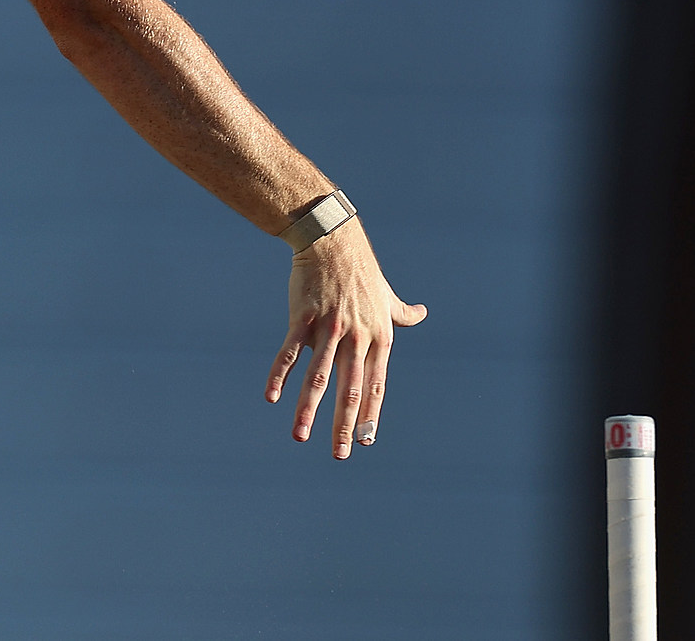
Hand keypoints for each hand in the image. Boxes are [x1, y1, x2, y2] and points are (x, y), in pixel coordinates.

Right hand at [265, 223, 426, 457]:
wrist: (333, 240)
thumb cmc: (361, 270)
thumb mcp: (386, 294)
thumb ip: (402, 312)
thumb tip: (422, 312)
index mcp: (378, 337)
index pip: (376, 385)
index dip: (370, 414)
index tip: (366, 441)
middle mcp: (356, 337)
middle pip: (349, 389)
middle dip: (343, 425)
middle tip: (340, 454)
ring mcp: (329, 328)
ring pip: (318, 377)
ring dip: (308, 409)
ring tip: (300, 436)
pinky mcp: (303, 317)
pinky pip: (290, 352)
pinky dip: (280, 375)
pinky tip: (272, 397)